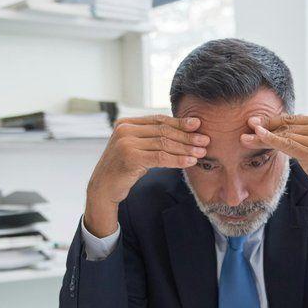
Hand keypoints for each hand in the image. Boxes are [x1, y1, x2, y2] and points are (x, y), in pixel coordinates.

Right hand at [84, 115, 208, 236]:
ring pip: (164, 143)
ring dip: (185, 148)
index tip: (198, 124)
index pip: (158, 119)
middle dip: (186, 136)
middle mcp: (124, 130)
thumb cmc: (123, 169)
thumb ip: (150, 137)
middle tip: (205, 140)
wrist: (103, 188)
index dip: (179, 122)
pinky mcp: (130, 158)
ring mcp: (125, 143)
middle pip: (163, 130)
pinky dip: (178, 159)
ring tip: (201, 152)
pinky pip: (160, 157)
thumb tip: (180, 131)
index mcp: (125, 123)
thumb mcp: (135, 148)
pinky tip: (190, 161)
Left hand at [241, 114, 307, 243]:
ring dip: (262, 137)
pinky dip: (271, 141)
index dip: (272, 121)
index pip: (293, 119)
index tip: (255, 123)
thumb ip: (305, 137)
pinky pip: (288, 144)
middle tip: (245, 128)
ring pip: (285, 134)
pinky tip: (258, 138)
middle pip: (287, 125)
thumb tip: (282, 132)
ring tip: (245, 138)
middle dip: (264, 127)